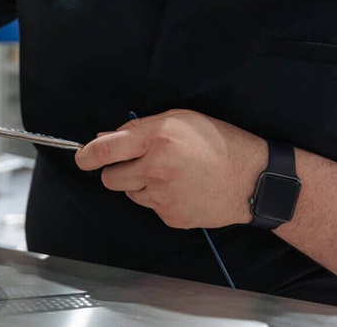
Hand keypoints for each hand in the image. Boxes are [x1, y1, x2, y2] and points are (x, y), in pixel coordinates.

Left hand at [74, 109, 266, 228]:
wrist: (254, 179)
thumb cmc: (219, 142)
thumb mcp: (180, 119)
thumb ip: (138, 127)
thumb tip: (104, 138)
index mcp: (157, 139)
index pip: (105, 150)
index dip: (87, 155)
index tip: (81, 158)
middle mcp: (157, 168)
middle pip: (110, 178)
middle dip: (117, 171)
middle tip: (138, 164)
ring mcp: (163, 196)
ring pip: (129, 193)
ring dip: (140, 185)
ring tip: (170, 174)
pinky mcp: (171, 216)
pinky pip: (150, 207)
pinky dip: (159, 199)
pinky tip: (181, 189)